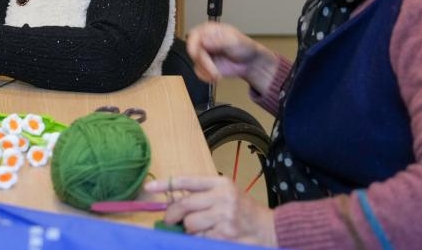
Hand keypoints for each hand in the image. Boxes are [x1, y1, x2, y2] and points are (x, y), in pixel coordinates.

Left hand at [144, 176, 276, 246]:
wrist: (272, 229)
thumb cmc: (244, 211)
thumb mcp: (227, 194)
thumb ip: (203, 195)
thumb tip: (172, 203)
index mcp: (221, 183)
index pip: (186, 181)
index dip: (165, 184)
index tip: (149, 188)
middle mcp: (223, 197)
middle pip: (184, 205)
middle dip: (172, 215)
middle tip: (170, 221)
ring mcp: (225, 217)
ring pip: (190, 224)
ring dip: (188, 230)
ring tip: (198, 230)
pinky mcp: (226, 235)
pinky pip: (200, 239)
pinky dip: (198, 240)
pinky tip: (208, 237)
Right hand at [186, 22, 279, 92]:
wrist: (249, 62)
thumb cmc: (244, 47)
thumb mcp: (234, 41)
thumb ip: (219, 40)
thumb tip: (204, 40)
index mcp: (208, 30)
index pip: (194, 36)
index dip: (195, 47)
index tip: (201, 56)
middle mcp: (203, 40)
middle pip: (193, 52)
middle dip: (204, 63)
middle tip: (214, 70)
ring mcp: (203, 53)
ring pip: (196, 63)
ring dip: (206, 71)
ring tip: (218, 74)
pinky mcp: (204, 64)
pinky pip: (199, 72)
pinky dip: (206, 76)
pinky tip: (216, 75)